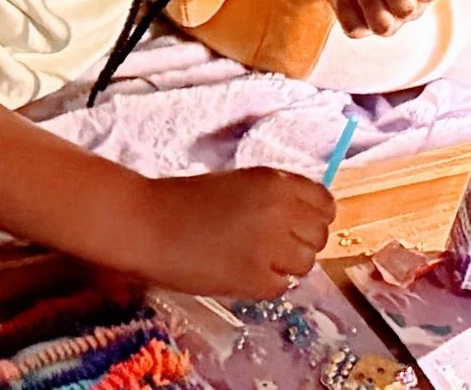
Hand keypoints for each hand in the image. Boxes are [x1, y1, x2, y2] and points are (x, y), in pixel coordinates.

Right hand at [127, 168, 333, 297]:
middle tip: (277, 248)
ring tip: (260, 262)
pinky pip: (280, 287)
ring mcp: (268, 245)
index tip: (301, 226)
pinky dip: (268, 285)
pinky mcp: (251, 278)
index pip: (325, 203)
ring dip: (287, 265)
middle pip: (319, 235)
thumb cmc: (184, 201)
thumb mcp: (240, 183)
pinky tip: (246, 276)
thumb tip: (302, 217)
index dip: (315, 217)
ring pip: (306, 263)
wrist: (145, 224)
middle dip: (302, 243)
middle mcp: (280, 210)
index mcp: (277, 181)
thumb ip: (274, 196)